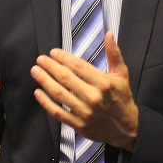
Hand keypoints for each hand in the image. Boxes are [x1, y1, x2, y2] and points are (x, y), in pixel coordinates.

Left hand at [31, 31, 138, 151]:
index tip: (52, 52)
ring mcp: (85, 113)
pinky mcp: (78, 125)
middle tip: (40, 60)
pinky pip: (58, 112)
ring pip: (59, 95)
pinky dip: (46, 102)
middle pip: (66, 79)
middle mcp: (93, 98)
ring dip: (45, 81)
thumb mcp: (122, 74)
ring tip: (35, 71)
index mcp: (104, 83)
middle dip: (50, 67)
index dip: (64, 58)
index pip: (79, 67)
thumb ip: (114, 53)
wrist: (126, 128)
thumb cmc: (122, 97)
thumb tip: (109, 33)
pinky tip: (38, 92)